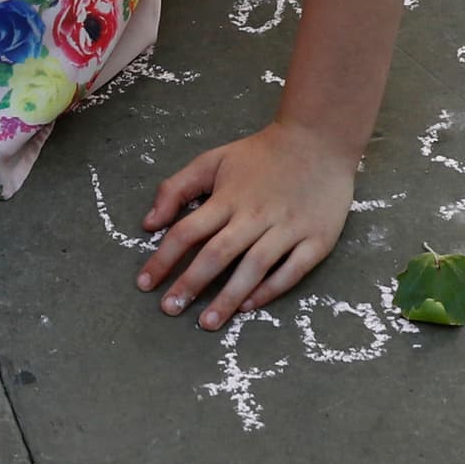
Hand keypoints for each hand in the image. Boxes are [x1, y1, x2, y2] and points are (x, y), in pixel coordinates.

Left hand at [136, 121, 358, 331]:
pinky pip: (292, 271)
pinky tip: (248, 307)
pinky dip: (270, 290)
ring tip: (207, 323)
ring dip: (228, 297)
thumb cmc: (261, 155)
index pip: (187, 232)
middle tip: (170, 310)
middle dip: (190, 284)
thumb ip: (177, 189)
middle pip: (217, 254)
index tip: (145, 284)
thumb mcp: (214, 160)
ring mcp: (289, 228)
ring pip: (254, 267)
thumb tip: (148, 224)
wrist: (319, 140)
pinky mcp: (317, 239)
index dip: (163, 259)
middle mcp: (256, 215)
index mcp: (228, 197)